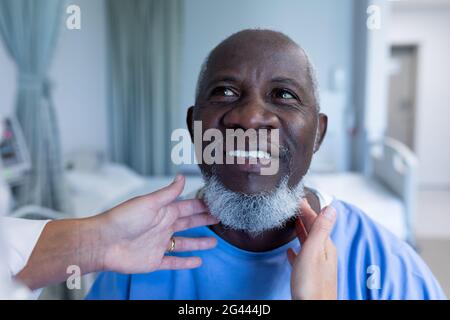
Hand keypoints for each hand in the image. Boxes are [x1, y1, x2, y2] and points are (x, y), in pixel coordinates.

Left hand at [95, 175, 218, 273]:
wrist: (103, 242)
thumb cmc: (123, 219)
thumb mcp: (150, 202)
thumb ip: (168, 193)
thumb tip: (182, 177)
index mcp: (163, 211)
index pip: (187, 206)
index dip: (201, 205)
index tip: (216, 203)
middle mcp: (163, 226)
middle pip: (189, 223)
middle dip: (204, 220)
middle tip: (220, 218)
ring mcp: (160, 244)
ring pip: (184, 243)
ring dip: (199, 242)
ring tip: (214, 242)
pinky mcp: (155, 260)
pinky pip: (174, 261)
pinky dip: (186, 262)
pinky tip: (198, 262)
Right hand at [287, 199, 336, 299]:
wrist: (312, 308)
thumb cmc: (311, 284)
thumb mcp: (314, 251)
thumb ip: (321, 229)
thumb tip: (331, 208)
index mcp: (326, 246)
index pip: (317, 221)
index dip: (307, 209)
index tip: (299, 199)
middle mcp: (324, 254)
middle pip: (314, 231)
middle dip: (305, 218)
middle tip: (295, 206)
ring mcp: (317, 265)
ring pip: (309, 243)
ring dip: (301, 231)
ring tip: (294, 223)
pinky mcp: (309, 276)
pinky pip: (302, 258)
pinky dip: (297, 250)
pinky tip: (291, 251)